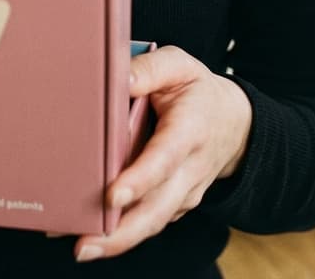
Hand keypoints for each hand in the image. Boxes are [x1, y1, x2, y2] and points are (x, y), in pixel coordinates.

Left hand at [72, 46, 251, 262]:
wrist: (233, 123)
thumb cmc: (198, 92)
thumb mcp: (180, 66)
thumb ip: (150, 69)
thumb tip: (120, 80)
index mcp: (189, 130)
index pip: (164, 159)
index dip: (140, 179)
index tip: (113, 196)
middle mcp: (190, 169)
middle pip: (158, 208)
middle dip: (122, 231)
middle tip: (84, 244)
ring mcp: (185, 192)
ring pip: (153, 222)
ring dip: (118, 240)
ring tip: (81, 247)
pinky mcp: (176, 204)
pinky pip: (151, 221)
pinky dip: (125, 233)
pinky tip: (94, 235)